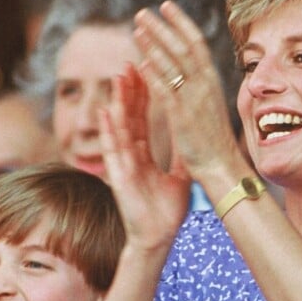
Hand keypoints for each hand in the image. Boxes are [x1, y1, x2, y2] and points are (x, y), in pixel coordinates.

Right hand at [100, 62, 191, 250]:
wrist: (158, 237)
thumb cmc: (167, 211)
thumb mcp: (180, 176)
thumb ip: (183, 156)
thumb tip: (195, 137)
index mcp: (144, 154)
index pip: (143, 119)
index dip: (144, 96)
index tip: (147, 71)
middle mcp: (131, 155)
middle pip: (129, 117)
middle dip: (130, 91)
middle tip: (131, 63)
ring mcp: (122, 164)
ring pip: (119, 127)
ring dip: (119, 102)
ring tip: (120, 76)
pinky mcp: (118, 176)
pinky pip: (112, 150)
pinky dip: (109, 131)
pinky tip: (106, 111)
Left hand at [133, 0, 243, 183]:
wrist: (222, 166)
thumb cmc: (215, 140)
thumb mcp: (211, 105)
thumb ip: (200, 87)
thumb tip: (188, 70)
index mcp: (211, 81)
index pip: (196, 43)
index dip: (180, 22)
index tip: (166, 6)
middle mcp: (205, 86)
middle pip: (182, 47)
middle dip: (162, 27)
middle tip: (141, 12)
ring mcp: (194, 100)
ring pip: (173, 65)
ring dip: (154, 44)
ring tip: (136, 28)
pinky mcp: (183, 118)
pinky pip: (168, 92)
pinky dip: (155, 76)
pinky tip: (141, 62)